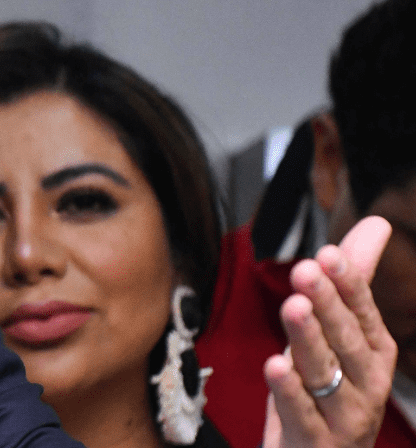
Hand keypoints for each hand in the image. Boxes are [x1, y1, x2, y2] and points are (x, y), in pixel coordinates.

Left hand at [262, 216, 397, 447]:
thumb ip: (353, 283)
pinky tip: (274, 365)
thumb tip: (376, 225)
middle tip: (306, 271)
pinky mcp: (316, 441)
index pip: (364, 313)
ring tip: (292, 308)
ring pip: (325, 373)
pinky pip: (302, 413)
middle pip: (346, 341)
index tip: (327, 254)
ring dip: (308, 339)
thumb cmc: (328, 391)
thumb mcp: (339, 334)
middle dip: (328, 305)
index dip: (348, 285)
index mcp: (374, 353)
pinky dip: (288, 389)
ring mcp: (344, 415)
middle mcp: (366, 384)